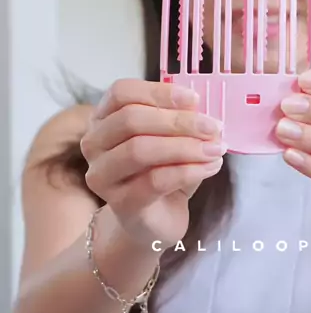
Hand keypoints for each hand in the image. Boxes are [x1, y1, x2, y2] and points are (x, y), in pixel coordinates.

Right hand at [80, 79, 225, 249]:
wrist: (155, 220)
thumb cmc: (162, 170)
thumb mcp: (173, 137)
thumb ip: (181, 120)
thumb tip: (200, 110)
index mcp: (103, 117)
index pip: (122, 92)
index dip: (158, 92)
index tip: (194, 98)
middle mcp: (94, 143)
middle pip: (131, 119)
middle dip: (179, 121)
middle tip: (213, 126)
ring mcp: (102, 175)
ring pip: (140, 150)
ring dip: (185, 146)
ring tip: (216, 149)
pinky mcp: (120, 204)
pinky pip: (155, 181)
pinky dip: (188, 170)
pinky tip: (211, 167)